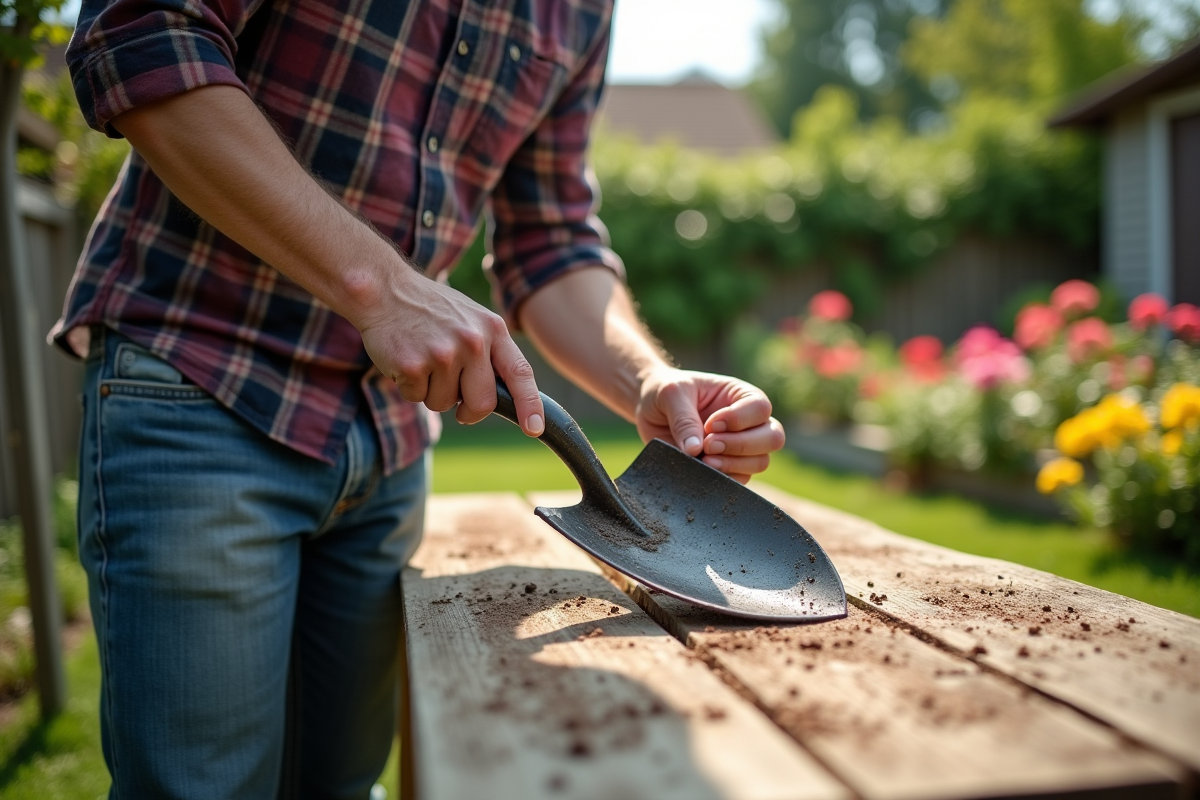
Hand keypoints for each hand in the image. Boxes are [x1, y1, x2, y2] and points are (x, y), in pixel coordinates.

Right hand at [355, 269, 544, 435]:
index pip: (520, 373)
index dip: (530, 405)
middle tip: (455, 398)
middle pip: (482, 403)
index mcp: (493, 329)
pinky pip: (416, 397)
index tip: (534, 429)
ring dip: (432, 391)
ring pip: (444, 403)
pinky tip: (406, 358)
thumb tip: (506, 399)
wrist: (384, 289)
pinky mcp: (412, 365)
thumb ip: (491, 353)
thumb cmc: (432, 310)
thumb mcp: (472, 320)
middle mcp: (472, 341)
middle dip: (469, 410)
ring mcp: (442, 354)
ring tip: (424, 359)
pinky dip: (409, 386)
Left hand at [635, 368, 784, 483]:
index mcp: (740, 395)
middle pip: (772, 438)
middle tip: (708, 445)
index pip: (760, 408)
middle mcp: (748, 421)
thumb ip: (684, 419)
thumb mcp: (670, 395)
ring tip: (704, 460)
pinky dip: (724, 478)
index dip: (738, 420)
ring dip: (733, 464)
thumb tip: (695, 450)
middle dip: (740, 445)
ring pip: (760, 462)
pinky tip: (702, 469)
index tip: (709, 424)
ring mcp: (741, 446)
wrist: (649, 411)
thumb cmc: (664, 393)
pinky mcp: (728, 467)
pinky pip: (740, 480)